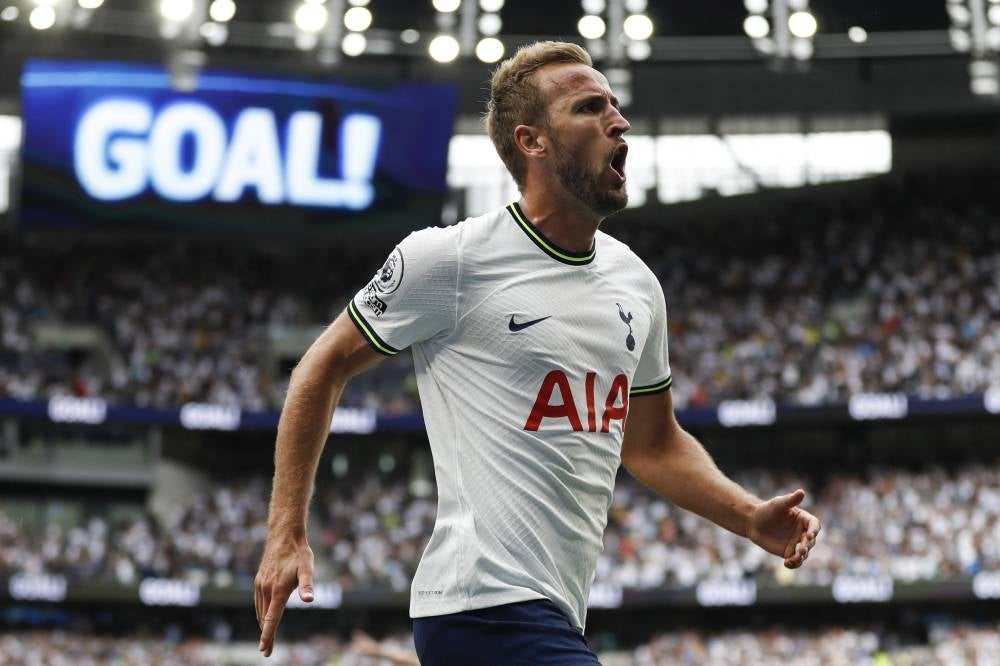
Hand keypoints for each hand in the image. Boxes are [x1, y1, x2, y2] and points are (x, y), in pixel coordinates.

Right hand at [254, 535, 313, 656]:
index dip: (268, 635)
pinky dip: (260, 613)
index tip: (264, 649)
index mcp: (277, 590)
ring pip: (260, 610)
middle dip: (265, 635)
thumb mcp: (307, 568)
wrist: (284, 536)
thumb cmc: (299, 553)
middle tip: (266, 651)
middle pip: (264, 618)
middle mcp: (266, 589)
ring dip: (262, 625)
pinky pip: (258, 602)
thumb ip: (307, 585)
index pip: (272, 618)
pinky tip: (263, 616)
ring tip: (265, 639)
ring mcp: (260, 585)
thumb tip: (310, 600)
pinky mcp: (259, 580)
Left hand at [748, 489, 820, 568]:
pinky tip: (787, 564)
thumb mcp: (779, 504)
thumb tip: (802, 492)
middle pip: (810, 541)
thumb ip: (790, 500)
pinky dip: (793, 564)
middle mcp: (803, 532)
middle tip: (801, 549)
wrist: (753, 522)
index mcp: (804, 519)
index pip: (814, 525)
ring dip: (801, 557)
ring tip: (792, 558)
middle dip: (806, 546)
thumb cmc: (767, 510)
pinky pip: (795, 561)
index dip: (814, 530)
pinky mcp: (789, 553)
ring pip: (804, 553)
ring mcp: (797, 543)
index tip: (809, 535)